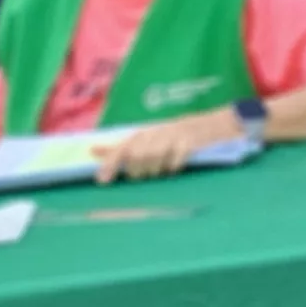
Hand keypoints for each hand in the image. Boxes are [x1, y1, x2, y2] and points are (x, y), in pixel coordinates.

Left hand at [92, 108, 240, 183]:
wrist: (213, 125)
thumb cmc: (175, 135)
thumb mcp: (148, 138)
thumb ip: (121, 147)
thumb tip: (92, 150)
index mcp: (145, 132)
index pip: (122, 147)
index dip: (110, 164)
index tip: (102, 181)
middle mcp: (157, 132)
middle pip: (138, 155)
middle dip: (138, 171)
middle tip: (143, 176)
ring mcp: (174, 136)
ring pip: (154, 157)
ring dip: (155, 170)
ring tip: (159, 172)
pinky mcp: (190, 142)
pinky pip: (175, 160)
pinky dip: (172, 167)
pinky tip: (174, 168)